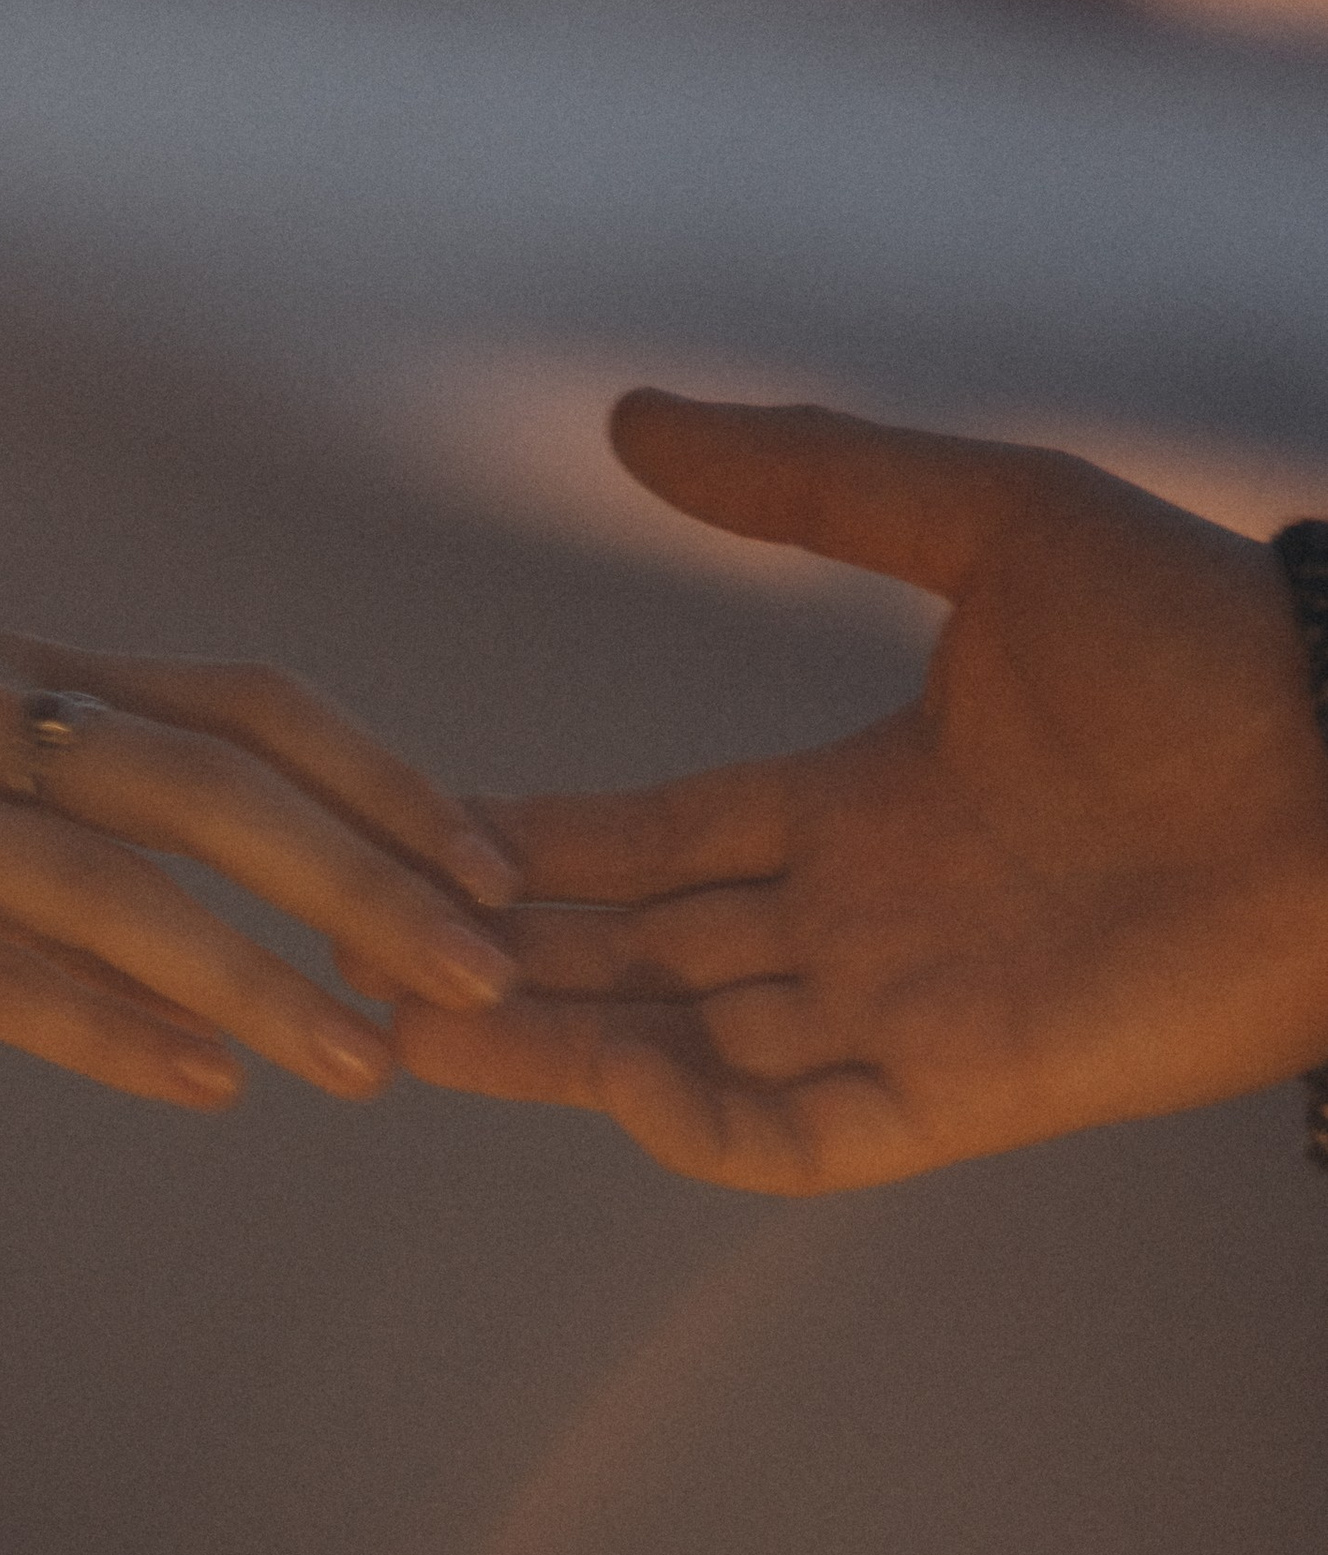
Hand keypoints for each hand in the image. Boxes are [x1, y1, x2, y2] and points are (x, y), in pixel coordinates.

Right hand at [0, 480, 514, 1108]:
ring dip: (265, 971)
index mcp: (2, 671)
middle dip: (371, 877)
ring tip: (371, 1062)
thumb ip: (18, 771)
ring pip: (121, 880)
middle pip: (219, 784)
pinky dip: (101, 1023)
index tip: (485, 861)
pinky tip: (199, 1081)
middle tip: (485, 969)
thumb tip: (161, 875)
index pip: (241, 706)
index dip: (379, 780)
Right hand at [394, 393, 1327, 1188]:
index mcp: (860, 800)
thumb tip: (626, 417)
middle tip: (349, 945)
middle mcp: (862, 921)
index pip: (656, 839)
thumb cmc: (1203, 637)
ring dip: (550, 1041)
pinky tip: (599, 1070)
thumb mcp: (986, 519)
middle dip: (500, 954)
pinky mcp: (961, 1099)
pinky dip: (690, 1119)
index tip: (404, 833)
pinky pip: (791, 1137)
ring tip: (407, 1019)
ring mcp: (905, 1017)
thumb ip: (807, 479)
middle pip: (639, 954)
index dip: (534, 843)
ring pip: (681, 1050)